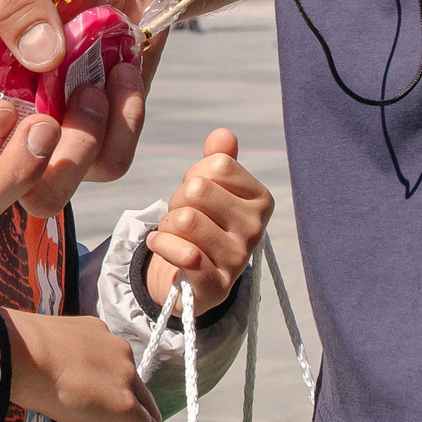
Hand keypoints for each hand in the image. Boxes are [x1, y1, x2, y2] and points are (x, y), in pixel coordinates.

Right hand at [0, 0, 153, 226]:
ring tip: (94, 90)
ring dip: (76, 153)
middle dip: (13, 177)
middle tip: (47, 125)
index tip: (3, 111)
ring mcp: (45, 150)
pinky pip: (108, 167)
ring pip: (45, 202)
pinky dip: (123, 124)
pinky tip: (122, 76)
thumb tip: (40, 58)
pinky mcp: (95, 151)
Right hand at [1, 310, 159, 421]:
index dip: (106, 396)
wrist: (22, 354)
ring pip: (143, 410)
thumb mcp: (46, 358)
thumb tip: (64, 400)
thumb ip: (61, 373)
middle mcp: (118, 352)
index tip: (89, 415)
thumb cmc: (21, 353)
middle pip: (133, 390)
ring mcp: (126, 377)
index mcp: (97, 335)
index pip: (112, 370)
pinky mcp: (126, 406)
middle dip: (121, 417)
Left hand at [142, 130, 271, 312]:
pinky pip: (185, 253)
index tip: (196, 195)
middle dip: (177, 199)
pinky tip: (160, 245)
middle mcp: (256, 229)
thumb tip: (223, 134)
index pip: (218, 165)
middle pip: (198, 190)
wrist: (191, 277)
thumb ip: (219, 159)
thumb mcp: (212, 189)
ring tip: (174, 233)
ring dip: (167, 224)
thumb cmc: (203, 224)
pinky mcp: (217, 286)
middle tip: (182, 215)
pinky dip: (161, 244)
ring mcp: (238, 259)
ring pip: (186, 220)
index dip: (194, 174)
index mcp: (261, 200)